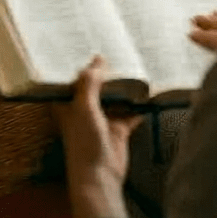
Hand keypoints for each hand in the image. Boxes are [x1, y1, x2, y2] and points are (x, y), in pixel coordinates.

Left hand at [54, 55, 141, 217]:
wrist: (100, 175)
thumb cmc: (84, 141)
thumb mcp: (84, 106)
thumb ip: (90, 83)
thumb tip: (98, 59)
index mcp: (68, 101)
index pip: (73, 76)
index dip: (80, 63)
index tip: (89, 43)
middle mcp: (84, 107)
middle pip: (96, 85)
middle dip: (106, 73)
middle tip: (118, 50)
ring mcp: (102, 118)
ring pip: (114, 97)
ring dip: (123, 88)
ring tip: (134, 66)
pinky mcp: (118, 129)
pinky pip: (130, 113)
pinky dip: (138, 105)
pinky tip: (148, 93)